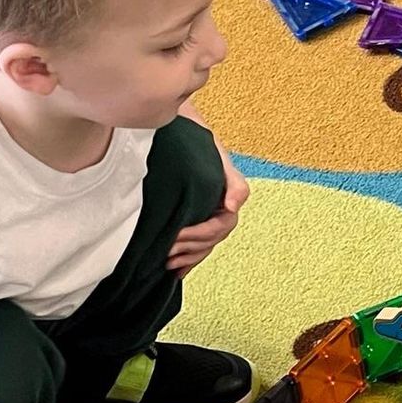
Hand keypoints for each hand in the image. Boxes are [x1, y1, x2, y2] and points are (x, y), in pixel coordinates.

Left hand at [167, 149, 248, 273]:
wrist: (182, 131)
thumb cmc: (199, 142)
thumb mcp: (217, 155)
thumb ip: (234, 182)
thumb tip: (234, 207)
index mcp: (229, 199)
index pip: (219, 227)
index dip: (199, 235)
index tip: (176, 235)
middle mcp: (223, 211)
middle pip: (211, 240)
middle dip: (190, 249)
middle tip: (167, 253)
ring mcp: (211, 217)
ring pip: (204, 246)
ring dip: (188, 258)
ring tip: (167, 264)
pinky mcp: (198, 220)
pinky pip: (198, 246)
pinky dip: (189, 260)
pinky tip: (176, 271)